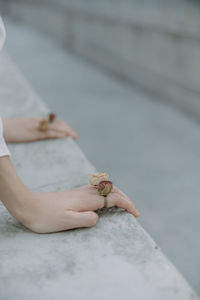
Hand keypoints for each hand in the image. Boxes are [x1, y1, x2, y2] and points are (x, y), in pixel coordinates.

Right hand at [2, 117, 77, 142]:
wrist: (1, 128)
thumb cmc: (11, 129)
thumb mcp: (25, 127)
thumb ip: (34, 129)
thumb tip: (41, 133)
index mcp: (36, 120)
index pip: (53, 121)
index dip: (63, 125)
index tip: (69, 130)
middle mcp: (38, 122)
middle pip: (57, 123)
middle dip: (67, 129)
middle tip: (74, 135)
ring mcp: (37, 127)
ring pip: (55, 128)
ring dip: (66, 132)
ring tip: (73, 136)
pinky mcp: (34, 134)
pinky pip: (48, 133)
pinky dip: (58, 134)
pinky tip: (64, 136)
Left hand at [18, 185, 139, 233]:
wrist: (27, 205)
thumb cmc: (45, 217)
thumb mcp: (66, 222)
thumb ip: (86, 219)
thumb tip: (98, 216)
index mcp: (86, 200)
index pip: (113, 199)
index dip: (127, 205)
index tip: (136, 214)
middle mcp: (85, 193)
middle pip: (111, 190)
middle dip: (125, 198)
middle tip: (132, 210)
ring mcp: (79, 192)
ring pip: (104, 189)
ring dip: (116, 194)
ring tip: (122, 204)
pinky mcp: (73, 194)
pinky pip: (96, 190)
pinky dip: (106, 193)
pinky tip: (103, 200)